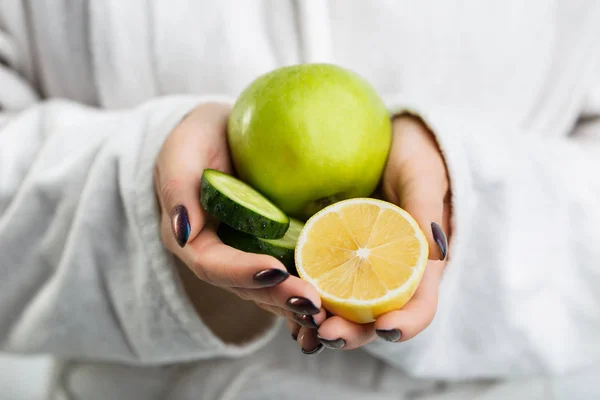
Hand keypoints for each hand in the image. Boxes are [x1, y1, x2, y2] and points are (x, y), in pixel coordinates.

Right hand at [154, 103, 323, 337]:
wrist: (228, 133)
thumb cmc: (201, 138)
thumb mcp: (182, 151)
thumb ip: (177, 189)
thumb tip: (183, 232)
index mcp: (194, 240)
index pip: (213, 265)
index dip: (241, 272)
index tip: (274, 271)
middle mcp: (223, 256)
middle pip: (247, 287)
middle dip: (279, 297)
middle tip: (312, 303)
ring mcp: (252, 255)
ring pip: (272, 289)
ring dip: (298, 302)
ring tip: (330, 310)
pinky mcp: (278, 247)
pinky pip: (295, 271)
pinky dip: (315, 285)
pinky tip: (341, 296)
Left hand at [290, 114, 450, 352]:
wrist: (384, 139)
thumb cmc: (412, 154)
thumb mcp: (422, 174)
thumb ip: (426, 208)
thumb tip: (434, 249)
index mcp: (417, 261)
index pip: (418, 304)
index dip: (406, 323)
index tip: (384, 328)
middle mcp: (385, 270)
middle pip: (374, 315)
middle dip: (353, 332)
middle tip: (327, 334)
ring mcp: (355, 264)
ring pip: (342, 307)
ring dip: (323, 326)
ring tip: (302, 335)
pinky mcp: (328, 252)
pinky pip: (316, 283)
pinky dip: (302, 301)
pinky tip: (283, 309)